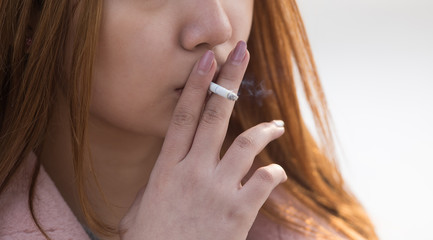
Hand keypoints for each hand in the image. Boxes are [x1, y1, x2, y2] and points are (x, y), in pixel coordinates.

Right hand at [119, 41, 286, 239]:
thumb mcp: (142, 207)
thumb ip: (157, 182)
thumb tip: (167, 168)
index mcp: (166, 169)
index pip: (183, 117)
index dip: (198, 86)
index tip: (208, 61)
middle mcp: (191, 173)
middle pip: (214, 117)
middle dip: (228, 81)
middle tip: (241, 54)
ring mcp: (216, 191)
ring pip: (245, 144)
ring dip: (264, 130)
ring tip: (275, 125)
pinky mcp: (237, 212)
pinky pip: (263, 181)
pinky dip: (273, 173)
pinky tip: (275, 172)